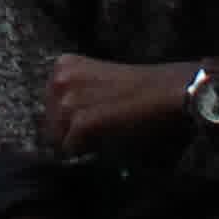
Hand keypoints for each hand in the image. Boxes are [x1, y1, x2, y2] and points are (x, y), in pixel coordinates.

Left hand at [38, 54, 203, 155]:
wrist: (170, 91)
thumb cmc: (144, 88)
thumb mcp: (100, 80)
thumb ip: (78, 94)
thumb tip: (62, 125)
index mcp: (64, 65)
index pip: (48, 106)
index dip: (65, 121)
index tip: (87, 126)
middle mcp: (60, 78)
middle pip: (50, 123)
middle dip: (68, 134)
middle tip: (98, 137)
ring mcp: (69, 99)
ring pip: (58, 138)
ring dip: (79, 144)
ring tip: (104, 139)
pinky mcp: (82, 121)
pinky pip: (71, 148)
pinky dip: (86, 153)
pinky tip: (105, 145)